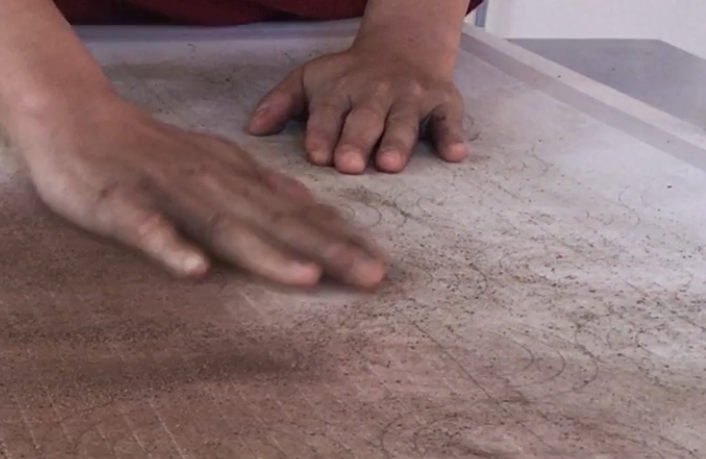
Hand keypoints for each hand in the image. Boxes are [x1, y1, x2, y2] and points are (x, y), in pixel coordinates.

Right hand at [14, 100, 385, 287]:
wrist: (72, 117)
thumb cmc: (142, 150)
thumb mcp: (209, 161)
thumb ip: (254, 186)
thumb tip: (306, 207)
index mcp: (231, 177)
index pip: (293, 211)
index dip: (337, 238)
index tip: (378, 268)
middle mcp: (209, 183)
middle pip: (274, 221)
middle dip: (325, 250)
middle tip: (372, 277)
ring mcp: (166, 194)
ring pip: (222, 226)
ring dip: (265, 252)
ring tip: (307, 279)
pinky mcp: (120, 205)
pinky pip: (148, 230)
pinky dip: (172, 248)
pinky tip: (195, 272)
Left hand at [246, 44, 467, 173]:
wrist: (405, 46)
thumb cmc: (349, 76)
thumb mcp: (310, 80)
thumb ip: (281, 103)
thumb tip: (252, 129)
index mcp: (340, 91)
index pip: (327, 113)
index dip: (322, 134)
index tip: (316, 156)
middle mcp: (375, 93)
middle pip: (364, 120)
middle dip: (356, 142)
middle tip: (348, 165)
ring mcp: (410, 97)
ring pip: (403, 122)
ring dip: (398, 142)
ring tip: (390, 164)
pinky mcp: (443, 102)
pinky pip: (448, 120)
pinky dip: (452, 136)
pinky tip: (453, 155)